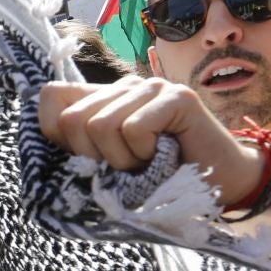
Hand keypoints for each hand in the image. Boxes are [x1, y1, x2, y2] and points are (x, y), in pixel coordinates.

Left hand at [38, 78, 261, 208]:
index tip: (87, 158)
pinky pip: (133, 129)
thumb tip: (47, 131)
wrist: (223, 184)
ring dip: (122, 161)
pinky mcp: (176, 96)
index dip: (57, 134)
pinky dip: (144, 155)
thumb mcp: (109, 165)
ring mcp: (151, 87)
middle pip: (73, 119)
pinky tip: (165, 156)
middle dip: (94, 157)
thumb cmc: (162, 179)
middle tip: (126, 167)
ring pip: (101, 126)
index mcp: (103, 98)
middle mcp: (124, 85)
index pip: (50, 97)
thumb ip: (79, 146)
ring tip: (148, 163)